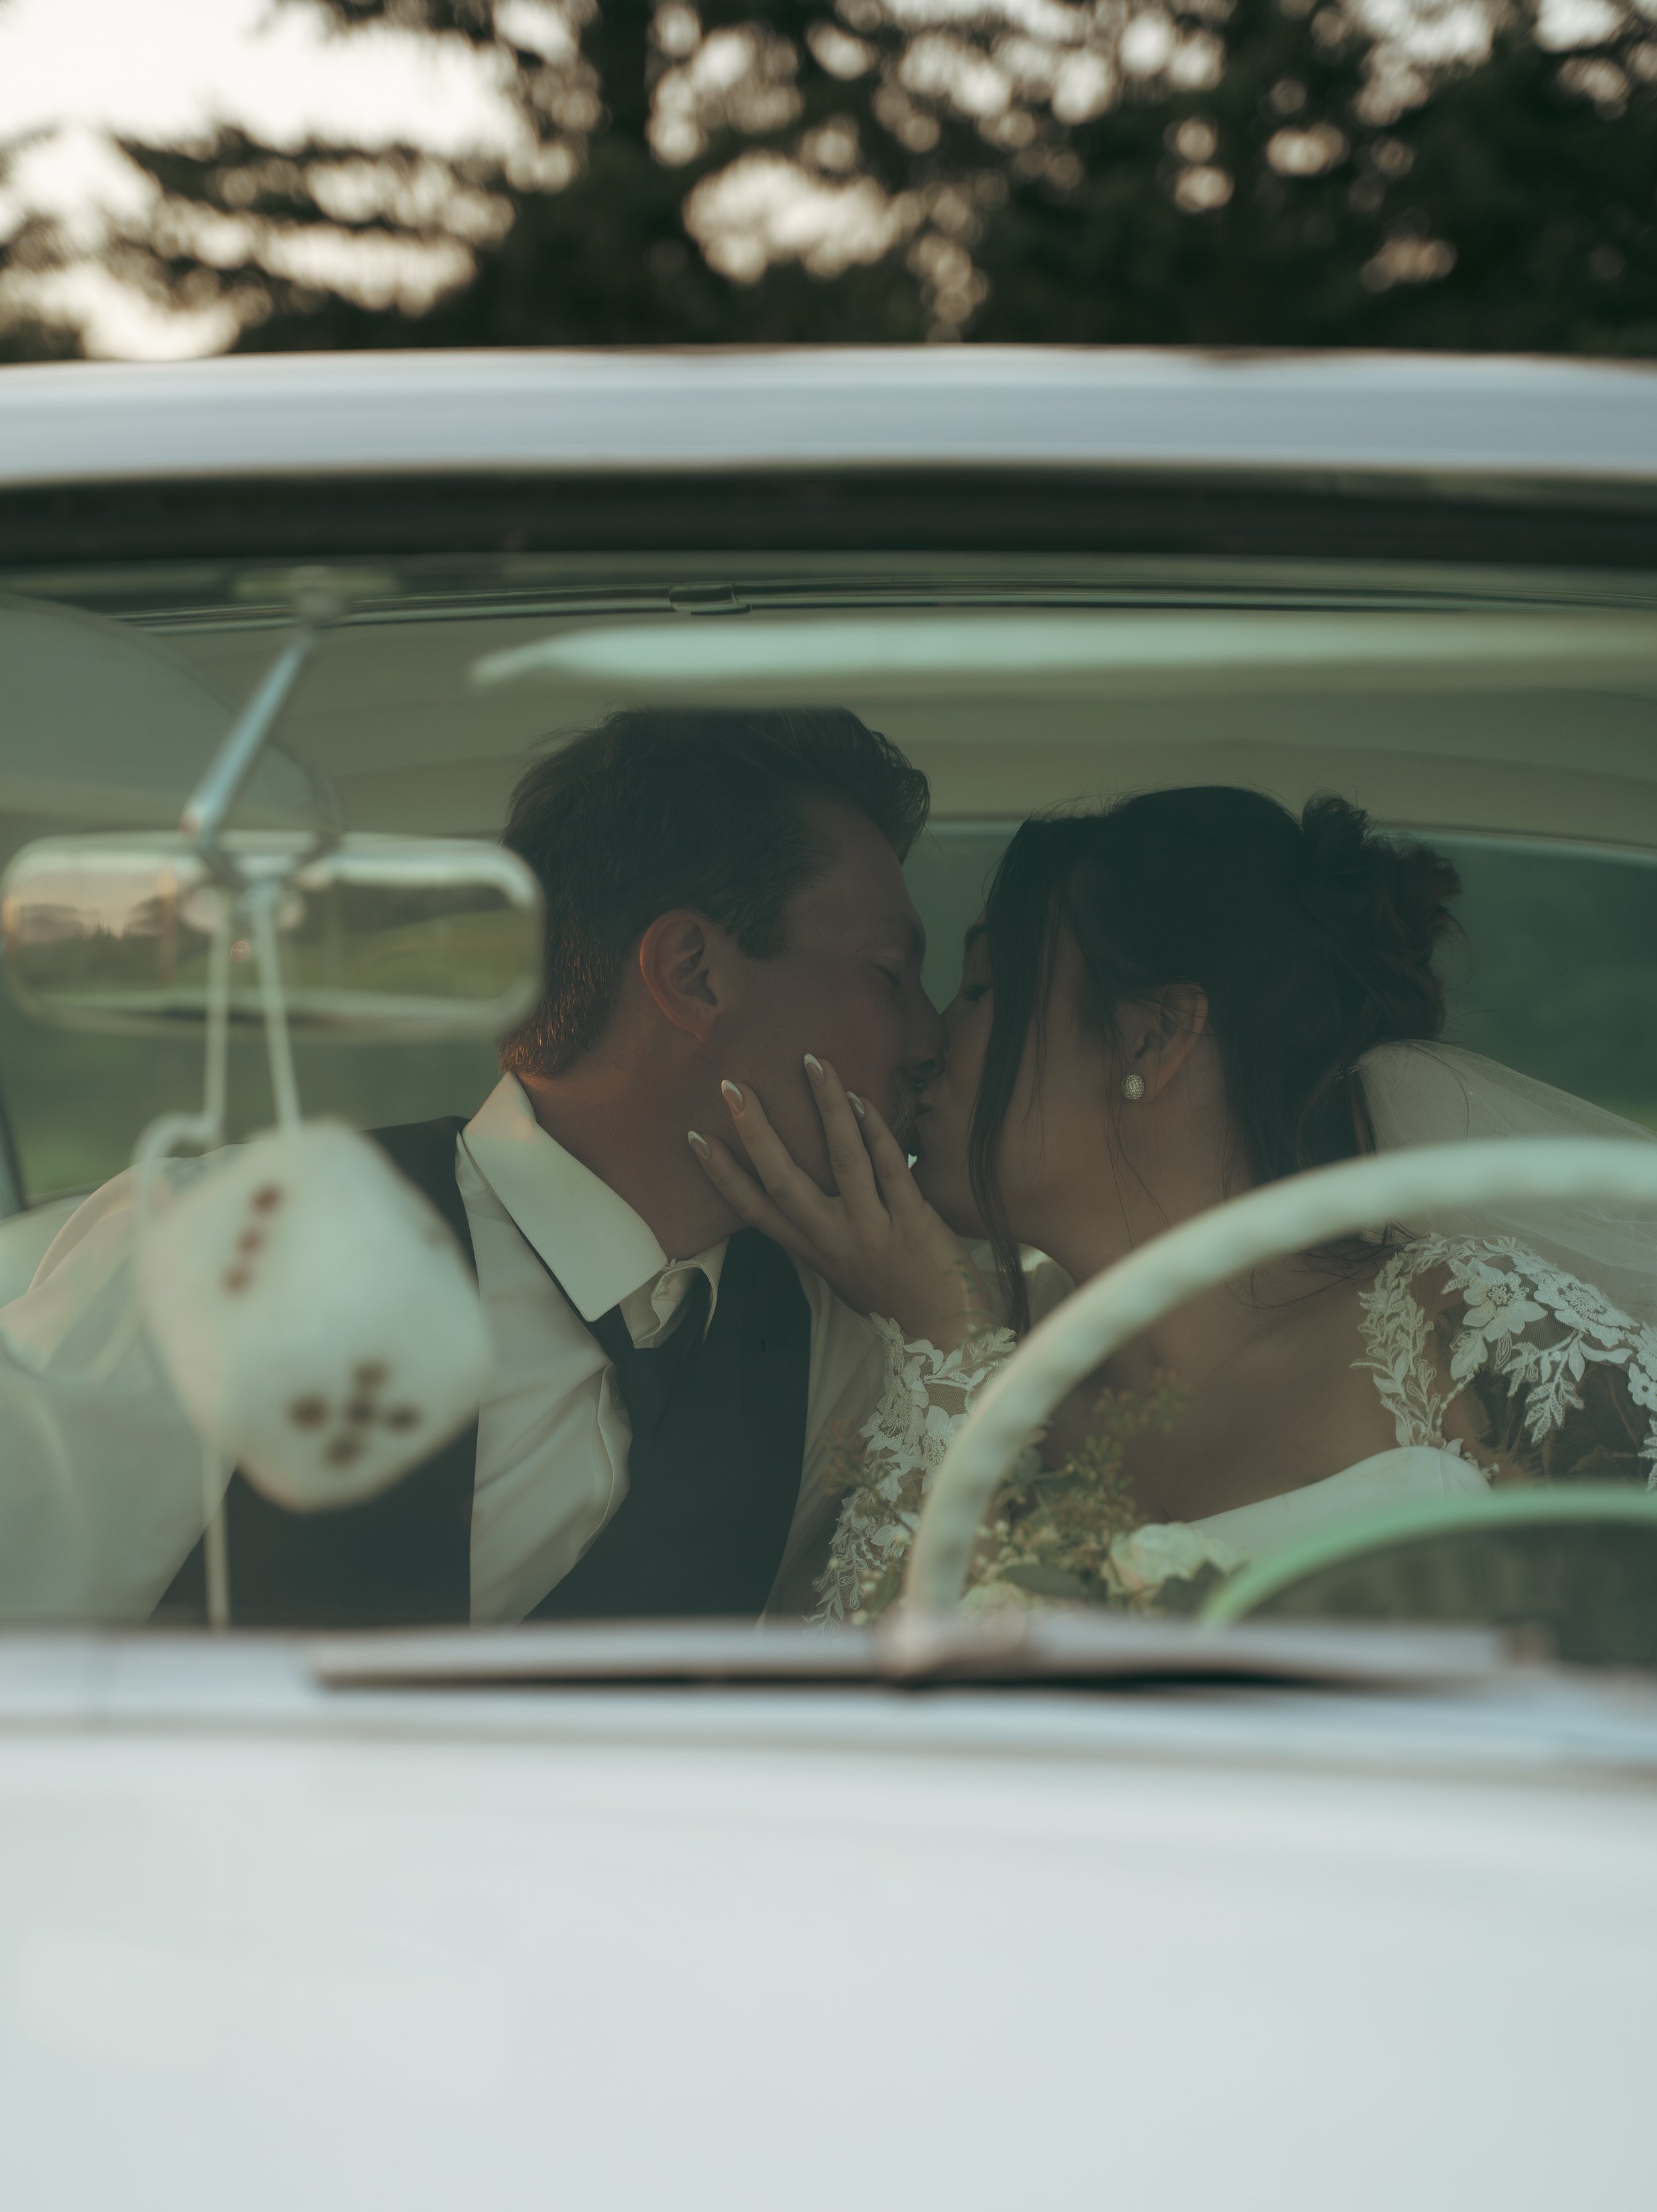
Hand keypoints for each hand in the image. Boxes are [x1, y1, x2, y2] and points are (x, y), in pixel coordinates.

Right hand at [688, 1055, 995, 1349]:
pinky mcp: (912, 1222)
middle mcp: (834, 1240)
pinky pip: (890, 1166)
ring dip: (826, 1107)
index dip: (723, 1175)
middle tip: (733, 1087)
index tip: (696, 1137)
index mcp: (813, 1252)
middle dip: (756, 1132)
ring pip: (842, 1159)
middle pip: (784, 1180)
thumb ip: (822, 1239)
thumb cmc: (896, 1302)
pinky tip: (862, 1097)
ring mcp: (872, 1230)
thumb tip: (804, 1203)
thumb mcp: (844, 1275)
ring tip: (813, 1063)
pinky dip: (875, 1129)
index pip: (756, 1211)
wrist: (946, 1338)